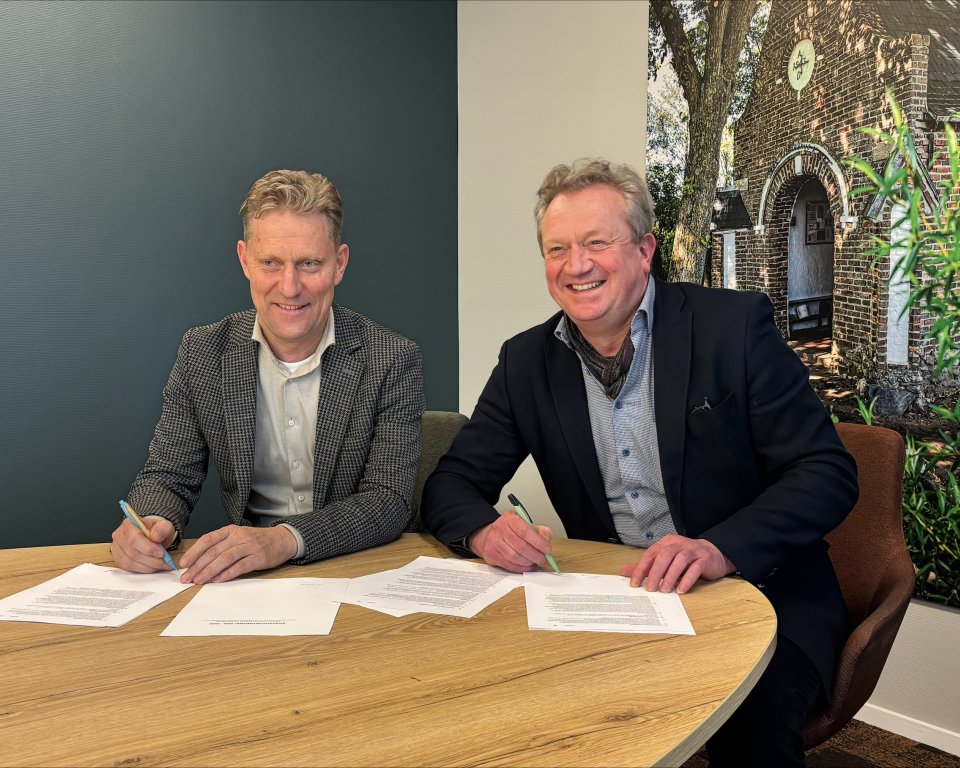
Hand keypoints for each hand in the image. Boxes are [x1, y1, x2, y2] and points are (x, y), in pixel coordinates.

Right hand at [111, 517, 176, 572]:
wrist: (153, 536)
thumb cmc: (156, 530)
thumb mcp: (164, 525)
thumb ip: (162, 528)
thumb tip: (156, 536)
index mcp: (129, 524)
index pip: (134, 539)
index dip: (148, 548)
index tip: (161, 553)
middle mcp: (120, 536)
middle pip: (133, 553)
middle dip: (152, 560)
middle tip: (166, 561)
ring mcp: (117, 549)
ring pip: (131, 562)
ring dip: (149, 566)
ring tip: (162, 565)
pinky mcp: (119, 559)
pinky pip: (129, 568)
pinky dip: (144, 569)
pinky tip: (154, 567)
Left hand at [178, 525, 297, 583]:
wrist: (283, 539)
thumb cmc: (257, 540)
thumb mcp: (238, 537)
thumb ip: (221, 546)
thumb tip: (199, 562)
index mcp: (230, 530)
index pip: (208, 540)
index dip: (194, 552)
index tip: (183, 564)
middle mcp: (239, 536)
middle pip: (214, 551)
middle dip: (198, 566)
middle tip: (187, 577)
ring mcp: (249, 546)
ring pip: (224, 559)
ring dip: (209, 571)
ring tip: (199, 580)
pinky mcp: (258, 557)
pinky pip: (240, 566)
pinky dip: (227, 574)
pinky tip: (217, 580)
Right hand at [467, 510, 553, 571]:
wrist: (489, 534)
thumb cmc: (510, 529)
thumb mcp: (524, 523)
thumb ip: (538, 530)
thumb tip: (547, 538)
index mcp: (509, 519)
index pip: (525, 531)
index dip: (538, 542)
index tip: (547, 548)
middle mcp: (499, 529)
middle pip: (520, 546)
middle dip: (535, 555)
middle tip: (543, 558)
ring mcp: (493, 543)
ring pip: (514, 558)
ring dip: (529, 562)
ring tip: (536, 562)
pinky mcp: (491, 555)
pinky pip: (509, 565)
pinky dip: (521, 568)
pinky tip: (528, 566)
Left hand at [619, 534, 734, 593]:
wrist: (713, 553)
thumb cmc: (685, 558)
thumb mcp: (665, 560)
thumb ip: (646, 566)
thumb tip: (624, 571)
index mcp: (666, 543)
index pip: (650, 554)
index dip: (641, 569)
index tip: (635, 584)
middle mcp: (678, 544)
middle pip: (664, 556)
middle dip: (655, 573)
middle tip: (650, 589)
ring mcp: (692, 550)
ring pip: (679, 561)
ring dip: (670, 576)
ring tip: (665, 590)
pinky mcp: (704, 559)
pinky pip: (695, 568)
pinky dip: (687, 579)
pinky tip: (681, 590)